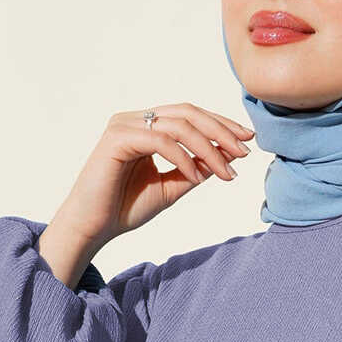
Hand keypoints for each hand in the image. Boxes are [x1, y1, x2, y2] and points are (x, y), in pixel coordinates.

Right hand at [41, 102, 255, 269]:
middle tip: (245, 152)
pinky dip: (183, 158)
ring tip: (226, 173)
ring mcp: (124, 125)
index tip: (247, 141)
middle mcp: (135, 119)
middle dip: (221, 131)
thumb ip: (197, 168)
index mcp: (147, 126)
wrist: (94, 227)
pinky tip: (197, 177)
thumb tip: (229, 154)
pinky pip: (160, 141)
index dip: (221, 124)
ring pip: (178, 126)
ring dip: (209, 148)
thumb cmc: (126, 208)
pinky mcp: (116, 138)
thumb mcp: (173, 186)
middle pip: (188, 113)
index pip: (190, 115)